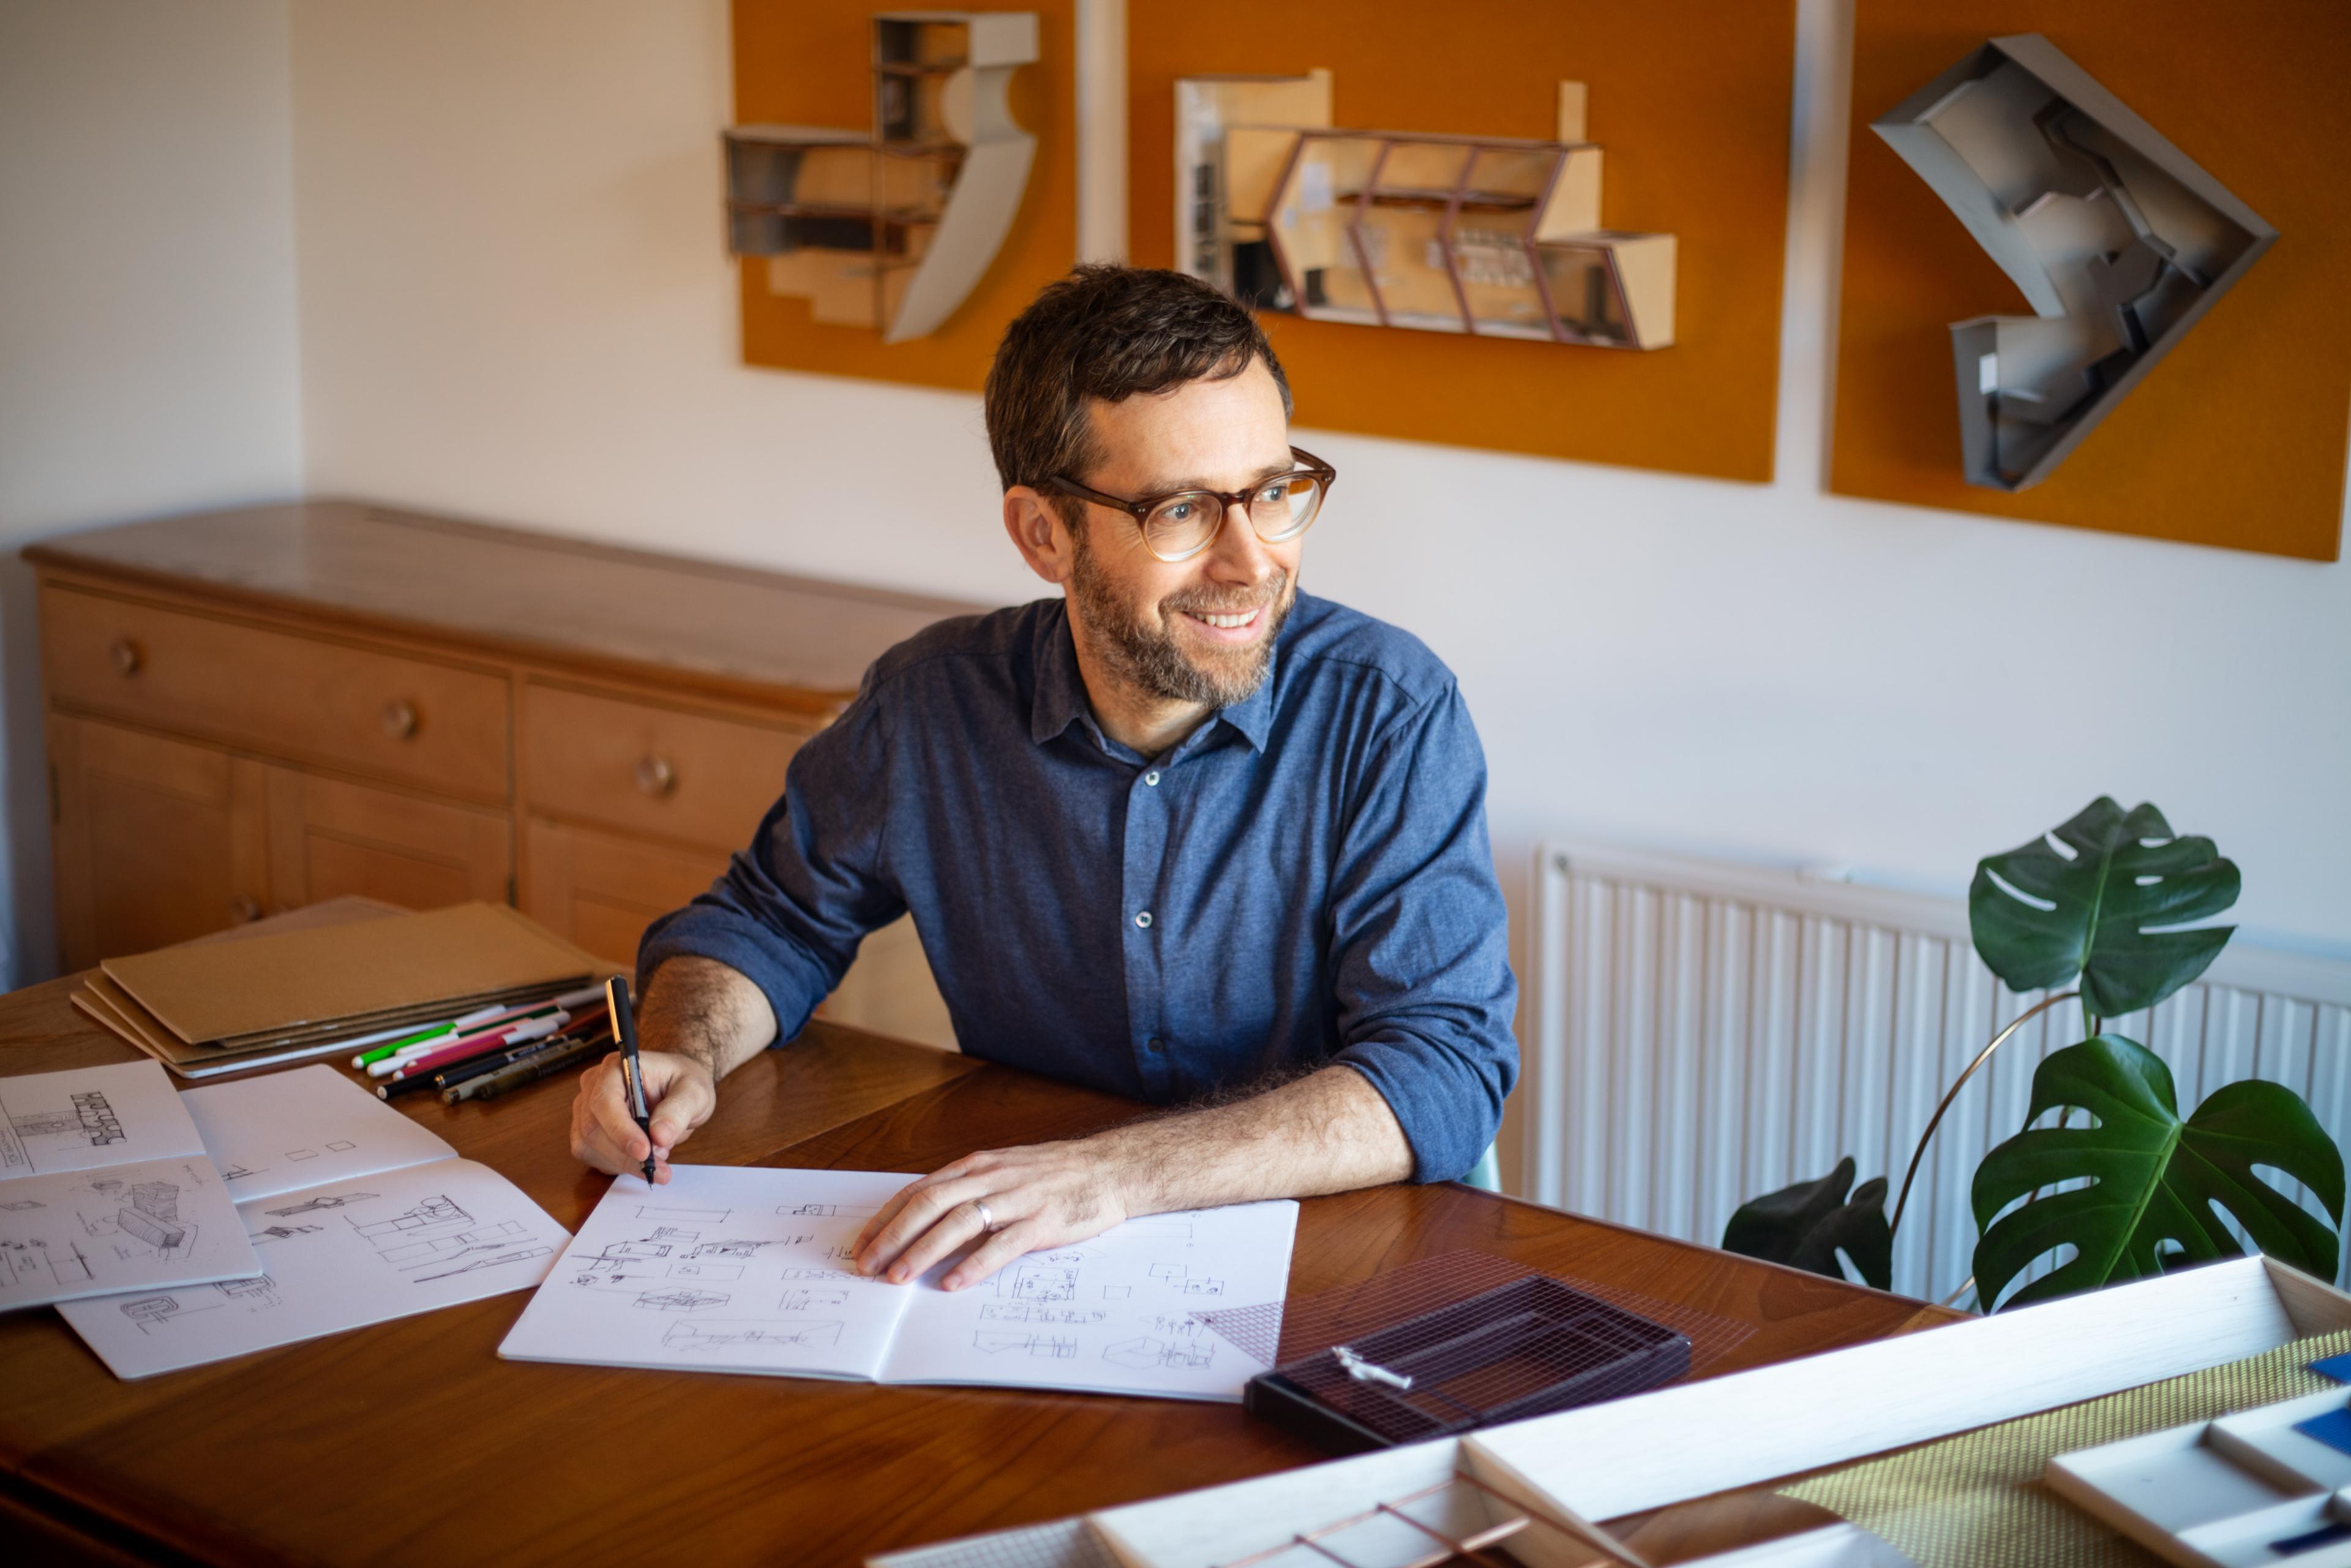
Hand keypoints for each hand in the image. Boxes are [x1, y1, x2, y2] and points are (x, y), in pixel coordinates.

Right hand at [568, 1050, 716, 1183]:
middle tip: (659, 1168)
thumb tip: (660, 1136)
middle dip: (625, 1155)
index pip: (605, 1101)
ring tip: (657, 1160)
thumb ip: (678, 1110)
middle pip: (593, 1128)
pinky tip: (641, 1160)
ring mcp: (587, 1109)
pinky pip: (593, 1156)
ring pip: (589, 1147)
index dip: (621, 1130)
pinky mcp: (588, 1131)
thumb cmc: (683, 1082)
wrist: (678, 1088)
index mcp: (616, 1068)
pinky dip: (617, 1165)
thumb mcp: (694, 1091)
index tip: (644, 1152)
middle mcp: (594, 1086)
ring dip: (623, 1163)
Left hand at [852, 1138, 1135, 1290]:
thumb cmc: (1055, 1174)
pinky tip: (953, 1283)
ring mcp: (1017, 1198)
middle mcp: (991, 1178)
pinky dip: (975, 1264)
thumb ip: (968, 1190)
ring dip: (923, 1250)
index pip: (919, 1190)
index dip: (886, 1218)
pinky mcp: (1042, 1222)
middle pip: (930, 1203)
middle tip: (866, 1265)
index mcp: (977, 1166)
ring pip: (959, 1222)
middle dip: (892, 1235)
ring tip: (898, 1277)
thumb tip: (924, 1220)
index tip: (861, 1244)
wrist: (1111, 1168)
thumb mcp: (1004, 1171)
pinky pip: (1002, 1245)